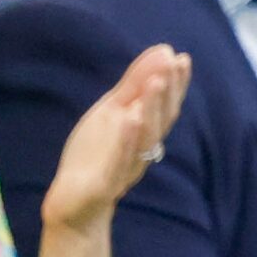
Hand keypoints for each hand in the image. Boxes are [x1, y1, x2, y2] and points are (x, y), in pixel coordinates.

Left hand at [41, 45, 190, 235]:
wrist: (74, 204)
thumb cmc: (96, 155)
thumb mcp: (113, 113)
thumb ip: (135, 85)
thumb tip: (162, 52)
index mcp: (143, 133)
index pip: (165, 107)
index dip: (175, 84)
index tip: (181, 58)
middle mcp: (141, 149)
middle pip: (160, 120)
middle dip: (167, 91)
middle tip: (173, 64)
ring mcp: (126, 166)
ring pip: (145, 137)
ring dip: (152, 108)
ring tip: (156, 82)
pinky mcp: (107, 183)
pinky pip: (120, 160)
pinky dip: (127, 139)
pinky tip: (130, 118)